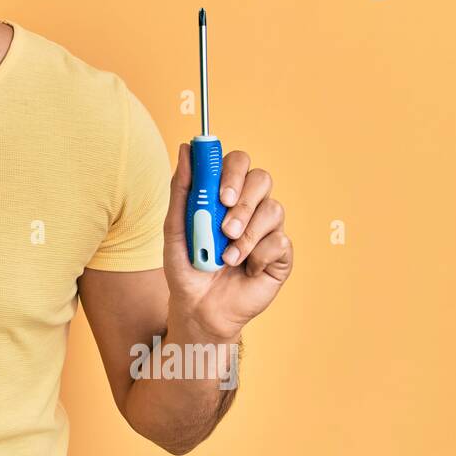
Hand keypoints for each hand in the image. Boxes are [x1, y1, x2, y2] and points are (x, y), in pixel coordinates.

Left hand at [162, 145, 292, 341]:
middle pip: (262, 178)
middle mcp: (250, 207)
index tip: (221, 194)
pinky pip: (279, 241)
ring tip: (227, 256)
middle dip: (244, 201)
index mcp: (225, 195)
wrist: (198, 306)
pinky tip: (244, 268)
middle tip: (225, 227)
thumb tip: (187, 149)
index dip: (233, 172)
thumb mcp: (175, 227)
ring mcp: (267, 229)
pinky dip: (257, 255)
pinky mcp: (280, 253)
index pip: (239, 163)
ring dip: (246, 234)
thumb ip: (182, 188)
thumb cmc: (186, 266)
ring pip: (273, 209)